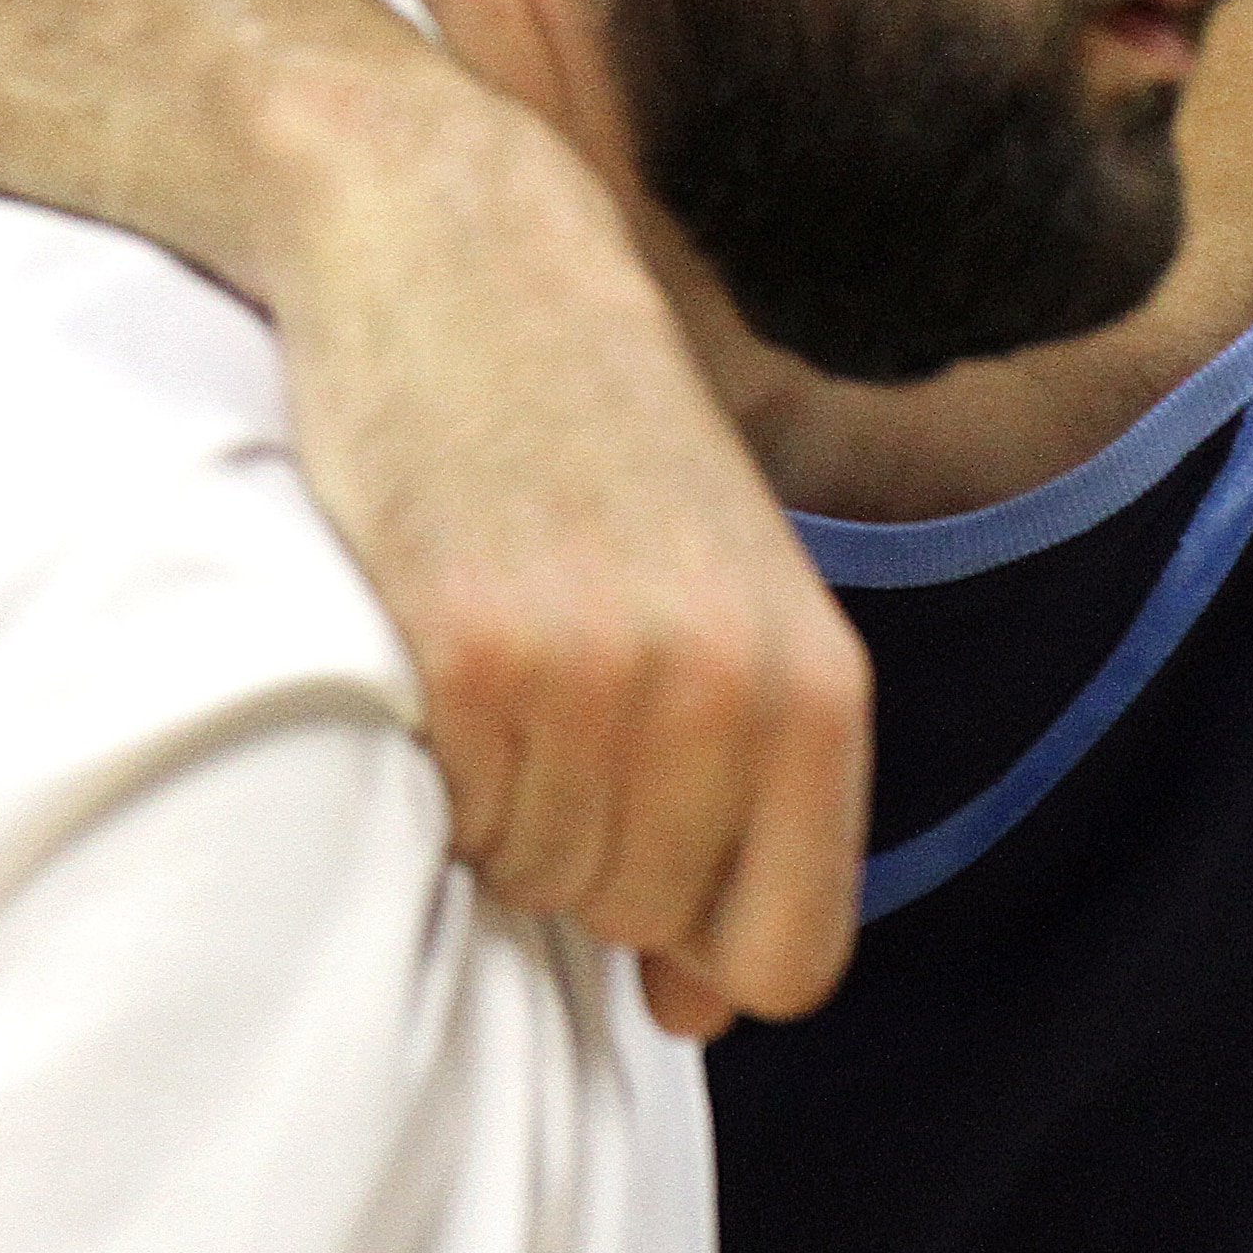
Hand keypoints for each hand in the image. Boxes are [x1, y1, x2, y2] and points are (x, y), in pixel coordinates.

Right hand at [255, 59, 867, 1037]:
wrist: (463, 249)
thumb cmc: (595, 432)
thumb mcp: (729, 591)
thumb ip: (750, 782)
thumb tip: (704, 1003)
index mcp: (820, 687)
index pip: (795, 956)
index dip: (710, 958)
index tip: (651, 906)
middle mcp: (729, 695)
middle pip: (645, 922)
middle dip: (588, 853)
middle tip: (553, 696)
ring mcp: (602, 681)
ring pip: (537, 880)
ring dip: (503, 807)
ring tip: (501, 654)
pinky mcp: (471, 658)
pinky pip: (446, 821)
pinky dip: (432, 767)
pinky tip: (440, 643)